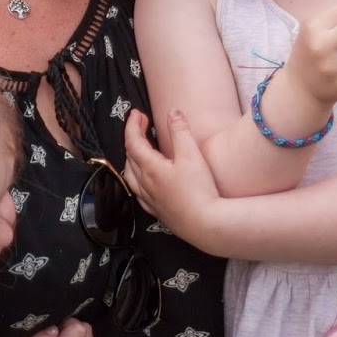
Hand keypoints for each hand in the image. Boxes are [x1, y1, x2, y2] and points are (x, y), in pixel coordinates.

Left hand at [123, 109, 223, 252]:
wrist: (206, 224)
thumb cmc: (199, 190)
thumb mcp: (191, 155)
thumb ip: (180, 131)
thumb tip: (173, 113)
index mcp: (150, 168)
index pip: (132, 141)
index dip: (132, 124)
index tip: (136, 112)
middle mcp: (144, 184)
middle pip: (129, 156)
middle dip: (133, 137)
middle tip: (142, 124)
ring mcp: (149, 199)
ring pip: (130, 175)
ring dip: (131, 158)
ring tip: (140, 149)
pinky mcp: (157, 211)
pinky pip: (137, 191)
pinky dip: (136, 179)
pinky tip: (143, 181)